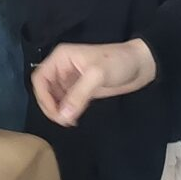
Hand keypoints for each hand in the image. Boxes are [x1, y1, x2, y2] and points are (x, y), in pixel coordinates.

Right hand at [31, 39, 157, 126]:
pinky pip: (66, 102)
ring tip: (69, 121)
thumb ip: (79, 95)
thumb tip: (62, 116)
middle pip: (44, 90)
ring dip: (58, 111)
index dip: (43, 97)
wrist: (141, 65)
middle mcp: (62, 68)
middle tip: (63, 121)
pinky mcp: (80, 90)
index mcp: (61, 58)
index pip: (40, 78)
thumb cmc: (118, 63)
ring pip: (54, 98)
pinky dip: (66, 111)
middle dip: (50, 106)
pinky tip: (73, 119)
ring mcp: (70, 80)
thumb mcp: (97, 76)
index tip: (55, 113)